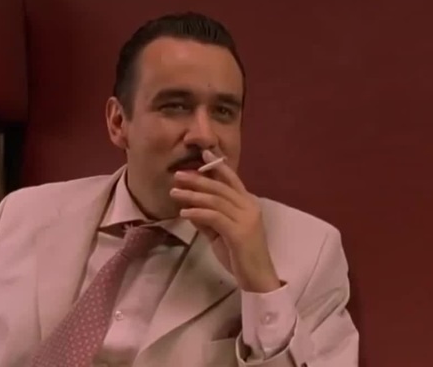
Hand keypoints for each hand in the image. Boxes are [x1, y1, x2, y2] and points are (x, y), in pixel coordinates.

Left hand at [170, 150, 280, 292]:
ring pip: (215, 200)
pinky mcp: (239, 232)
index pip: (232, 179)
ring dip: (192, 195)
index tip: (203, 154)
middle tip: (178, 175)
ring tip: (174, 192)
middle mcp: (249, 207)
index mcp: (249, 203)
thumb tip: (189, 207)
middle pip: (220, 187)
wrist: (258, 278)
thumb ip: (208, 220)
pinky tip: (184, 212)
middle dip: (197, 179)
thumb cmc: (240, 256)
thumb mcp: (220, 234)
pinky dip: (197, 212)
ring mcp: (246, 219)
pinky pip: (214, 217)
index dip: (218, 166)